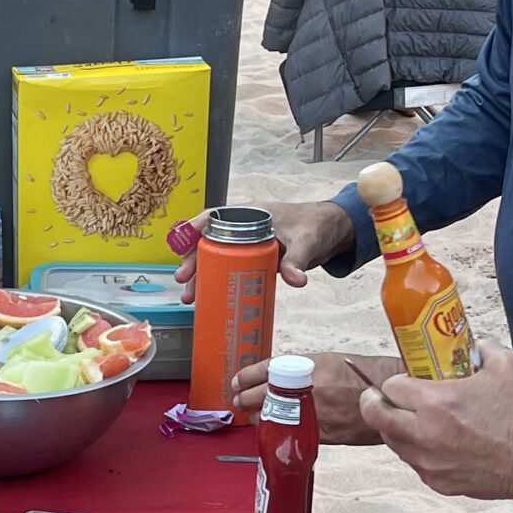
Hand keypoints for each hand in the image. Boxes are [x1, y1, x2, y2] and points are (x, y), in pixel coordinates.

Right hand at [172, 199, 351, 299]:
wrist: (332, 232)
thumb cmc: (316, 225)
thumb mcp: (306, 242)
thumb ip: (297, 260)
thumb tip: (296, 280)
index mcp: (250, 214)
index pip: (214, 217)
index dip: (193, 229)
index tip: (179, 243)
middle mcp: (243, 229)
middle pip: (209, 242)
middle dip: (193, 261)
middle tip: (184, 280)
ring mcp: (247, 245)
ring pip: (216, 258)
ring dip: (202, 276)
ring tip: (190, 297)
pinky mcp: (253, 260)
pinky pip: (229, 270)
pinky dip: (217, 282)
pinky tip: (208, 298)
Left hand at [229, 347, 394, 440]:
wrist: (391, 394)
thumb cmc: (366, 375)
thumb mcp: (330, 362)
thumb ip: (304, 371)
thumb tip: (282, 381)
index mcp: (308, 366)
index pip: (266, 370)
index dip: (246, 377)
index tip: (236, 381)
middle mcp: (306, 388)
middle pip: (261, 395)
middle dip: (245, 399)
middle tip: (238, 400)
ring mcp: (311, 413)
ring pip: (272, 418)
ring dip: (260, 418)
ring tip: (253, 416)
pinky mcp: (319, 433)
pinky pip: (291, 434)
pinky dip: (281, 432)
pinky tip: (277, 430)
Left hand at [359, 343, 512, 503]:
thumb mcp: (507, 365)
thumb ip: (481, 348)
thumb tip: (470, 345)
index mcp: (435, 402)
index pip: (390, 387)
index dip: (396, 381)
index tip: (407, 381)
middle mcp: (423, 433)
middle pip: (376, 416)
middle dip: (375, 404)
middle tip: (382, 399)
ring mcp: (427, 462)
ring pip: (392, 442)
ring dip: (396, 428)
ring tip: (414, 420)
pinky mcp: (437, 482)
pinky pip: (414, 462)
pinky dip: (417, 450)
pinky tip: (437, 442)